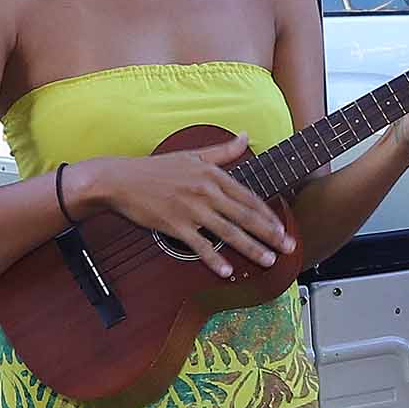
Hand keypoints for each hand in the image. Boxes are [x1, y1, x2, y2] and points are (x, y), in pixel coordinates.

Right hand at [93, 138, 295, 279]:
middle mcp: (206, 191)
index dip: (268, 214)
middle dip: (270, 233)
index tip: (283, 227)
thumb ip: (222, 151)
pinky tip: (228, 271)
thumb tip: (245, 136)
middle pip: (245, 215)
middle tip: (288, 247)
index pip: (248, 197)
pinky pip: (199, 245)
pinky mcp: (174, 225)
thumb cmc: (156, 169)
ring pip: (228, 231)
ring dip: (251, 247)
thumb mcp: (192, 155)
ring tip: (268, 260)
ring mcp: (191, 209)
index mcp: (212, 175)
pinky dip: (214, 258)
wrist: (120, 180)